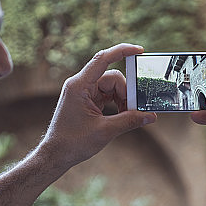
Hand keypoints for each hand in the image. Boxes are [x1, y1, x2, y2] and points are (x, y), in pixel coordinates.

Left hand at [37, 43, 156, 174]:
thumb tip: (150, 116)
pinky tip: (123, 114)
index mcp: (79, 85)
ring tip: (129, 115)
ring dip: (123, 98)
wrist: (56, 154)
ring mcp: (84, 91)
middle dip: (127, 91)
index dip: (122, 51)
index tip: (140, 51)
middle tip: (135, 109)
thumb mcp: (105, 131)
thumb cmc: (73, 142)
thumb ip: (129, 121)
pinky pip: (108, 94)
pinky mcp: (87, 99)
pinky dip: (118, 102)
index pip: (103, 59)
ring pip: (112, 86)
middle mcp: (81, 84)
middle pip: (112, 77)